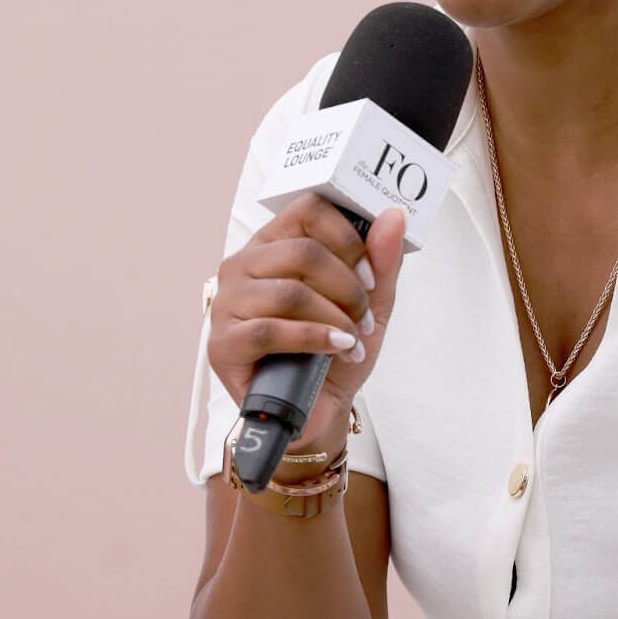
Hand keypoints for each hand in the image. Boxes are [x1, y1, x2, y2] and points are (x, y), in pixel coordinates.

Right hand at [209, 193, 406, 448]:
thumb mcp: (370, 301)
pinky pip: (271, 330)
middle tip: (364, 316)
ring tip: (352, 339)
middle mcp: (243, 265)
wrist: (318, 408)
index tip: (370, 274)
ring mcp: (227, 304)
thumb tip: (394, 215)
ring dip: (335, 318)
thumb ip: (381, 259)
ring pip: (291, 292)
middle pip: (304, 252)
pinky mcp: (222, 344)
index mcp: (274, 244)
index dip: (349, 239)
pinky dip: (314, 339)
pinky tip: (336, 348)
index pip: (309, 210)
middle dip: (348, 288)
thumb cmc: (335, 348)